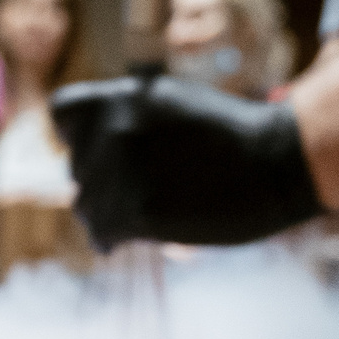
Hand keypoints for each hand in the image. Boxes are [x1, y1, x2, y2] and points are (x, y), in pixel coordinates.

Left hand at [52, 74, 323, 247]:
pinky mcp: (139, 211)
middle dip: (102, 182)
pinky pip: (103, 234)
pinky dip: (111, 240)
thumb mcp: (172, 102)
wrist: (276, 161)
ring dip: (106, 215)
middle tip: (136, 193)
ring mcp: (125, 170)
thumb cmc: (231, 134)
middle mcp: (115, 129)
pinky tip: (127, 239)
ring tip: (133, 218)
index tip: (101, 151)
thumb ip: (129, 117)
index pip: (63, 114)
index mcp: (123, 97)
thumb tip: (94, 145)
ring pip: (85, 205)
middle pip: (77, 168)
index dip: (79, 135)